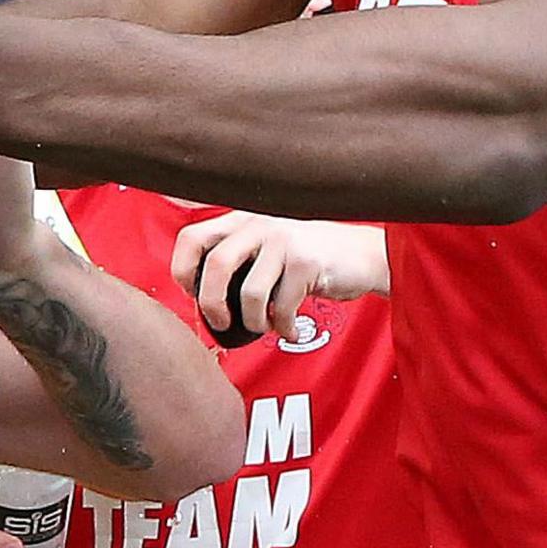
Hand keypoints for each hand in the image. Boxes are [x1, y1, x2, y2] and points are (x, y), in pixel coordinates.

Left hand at [168, 211, 387, 341]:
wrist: (363, 255)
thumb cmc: (307, 257)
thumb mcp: (265, 247)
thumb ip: (235, 258)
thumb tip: (198, 298)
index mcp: (241, 218)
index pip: (191, 238)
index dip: (183, 270)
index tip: (192, 294)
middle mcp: (260, 223)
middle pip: (215, 265)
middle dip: (212, 304)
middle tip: (221, 322)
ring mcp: (285, 240)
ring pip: (249, 292)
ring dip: (253, 321)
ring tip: (263, 326)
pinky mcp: (308, 262)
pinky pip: (281, 306)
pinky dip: (282, 327)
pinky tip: (289, 329)